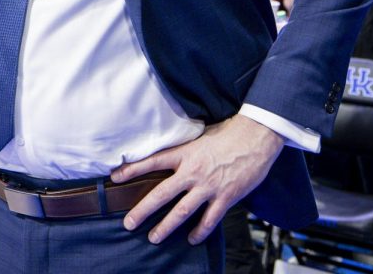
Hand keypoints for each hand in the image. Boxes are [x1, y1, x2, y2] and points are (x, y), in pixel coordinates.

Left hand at [112, 115, 283, 244]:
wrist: (257, 136)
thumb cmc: (230, 132)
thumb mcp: (202, 136)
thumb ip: (187, 148)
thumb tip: (173, 153)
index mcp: (186, 154)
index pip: (153, 162)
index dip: (132, 170)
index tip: (114, 177)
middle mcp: (193, 172)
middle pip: (161, 194)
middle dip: (142, 210)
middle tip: (129, 223)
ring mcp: (208, 187)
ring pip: (181, 212)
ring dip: (165, 227)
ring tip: (154, 238)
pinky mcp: (225, 198)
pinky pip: (209, 220)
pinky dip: (199, 231)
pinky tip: (192, 239)